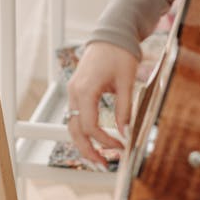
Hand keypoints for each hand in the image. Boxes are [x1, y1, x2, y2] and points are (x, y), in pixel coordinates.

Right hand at [66, 42, 138, 165]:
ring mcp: (73, 91)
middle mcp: (75, 92)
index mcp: (85, 90)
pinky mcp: (77, 90)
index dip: (105, 141)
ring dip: (84, 142)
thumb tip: (124, 132)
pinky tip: (96, 139)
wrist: (111, 35)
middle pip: (74, 130)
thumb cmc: (119, 54)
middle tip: (103, 165)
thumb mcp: (127, 82)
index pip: (90, 126)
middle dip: (87, 150)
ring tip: (99, 157)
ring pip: (73, 124)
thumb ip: (124, 109)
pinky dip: (84, 129)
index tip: (121, 146)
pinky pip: (76, 115)